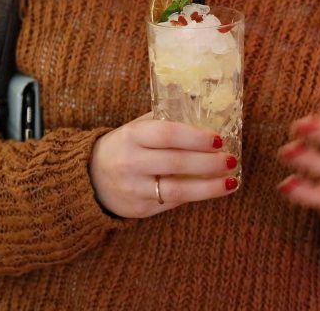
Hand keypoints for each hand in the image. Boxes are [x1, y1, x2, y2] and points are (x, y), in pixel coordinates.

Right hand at [89, 112, 239, 218]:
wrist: (88, 179)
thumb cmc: (123, 146)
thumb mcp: (136, 128)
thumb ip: (164, 121)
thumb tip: (204, 111)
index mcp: (132, 136)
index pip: (167, 134)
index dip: (195, 136)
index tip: (219, 139)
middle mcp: (131, 163)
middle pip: (176, 163)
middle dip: (208, 162)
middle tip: (231, 159)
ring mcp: (134, 189)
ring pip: (177, 190)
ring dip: (208, 187)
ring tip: (231, 182)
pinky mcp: (139, 209)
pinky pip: (171, 202)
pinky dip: (194, 195)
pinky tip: (212, 189)